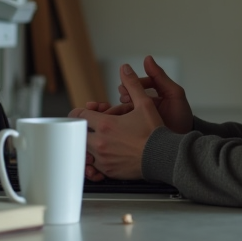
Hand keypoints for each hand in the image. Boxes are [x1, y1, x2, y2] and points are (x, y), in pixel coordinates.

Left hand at [73, 64, 165, 180]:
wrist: (163, 156)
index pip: (80, 116)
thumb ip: (132, 85)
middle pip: (78, 134)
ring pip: (84, 151)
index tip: (83, 113)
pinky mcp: (108, 171)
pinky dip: (95, 160)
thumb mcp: (145, 104)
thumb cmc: (154, 132)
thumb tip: (125, 69)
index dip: (79, 112)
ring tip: (96, 140)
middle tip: (87, 127)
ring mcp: (103, 158)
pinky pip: (93, 166)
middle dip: (82, 129)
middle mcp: (101, 142)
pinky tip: (103, 154)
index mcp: (106, 125)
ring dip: (88, 144)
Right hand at [117, 55, 193, 134]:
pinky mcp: (133, 130)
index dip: (134, 83)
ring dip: (119, 106)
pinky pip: (122, 122)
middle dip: (125, 93)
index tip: (130, 87)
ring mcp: (139, 118)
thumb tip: (146, 58)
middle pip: (129, 94)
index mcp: (154, 95)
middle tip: (123, 96)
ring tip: (120, 108)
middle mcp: (146, 105)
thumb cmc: (181, 118)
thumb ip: (160, 76)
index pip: (140, 84)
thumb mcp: (174, 94)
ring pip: (123, 108)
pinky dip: (118, 119)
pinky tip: (117, 120)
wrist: (179, 145)